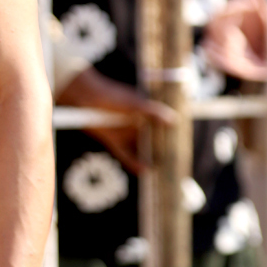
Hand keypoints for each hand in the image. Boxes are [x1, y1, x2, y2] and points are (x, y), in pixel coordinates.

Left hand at [57, 65, 175, 174]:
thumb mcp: (135, 103)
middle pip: (152, 141)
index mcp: (144, 112)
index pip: (161, 126)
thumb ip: (153, 113)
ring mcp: (125, 133)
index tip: (182, 147)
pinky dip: (134, 163)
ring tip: (162, 171)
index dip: (171, 137)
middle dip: (162, 152)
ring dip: (149, 159)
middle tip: (175, 164)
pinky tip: (145, 171)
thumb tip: (173, 121)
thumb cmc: (113, 95)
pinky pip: (125, 155)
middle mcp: (136, 124)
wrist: (84, 96)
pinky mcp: (113, 141)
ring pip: (140, 150)